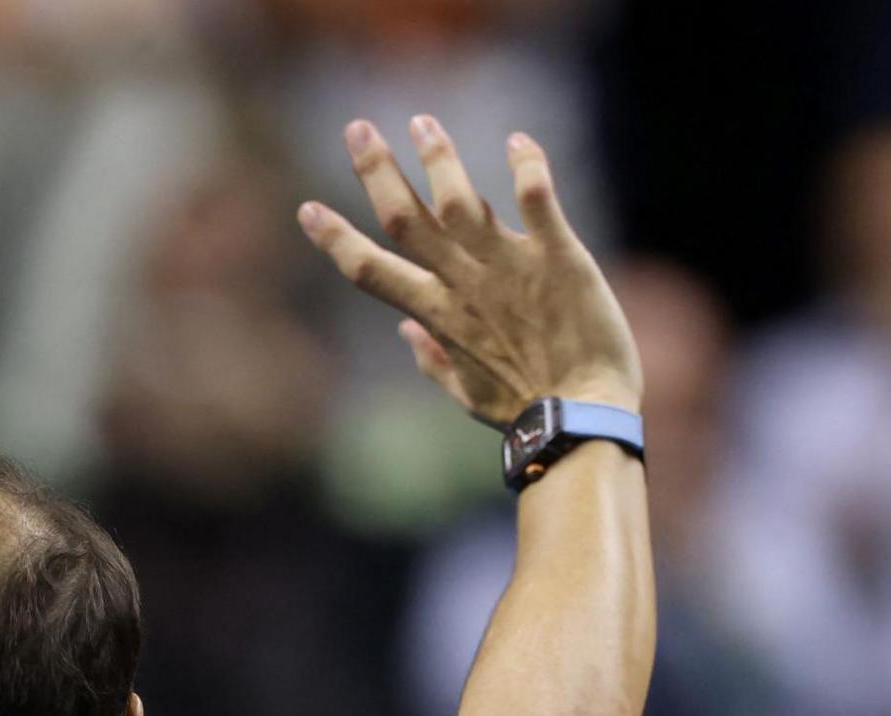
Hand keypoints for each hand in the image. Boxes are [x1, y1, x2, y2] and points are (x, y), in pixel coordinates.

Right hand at [298, 117, 639, 425]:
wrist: (582, 418)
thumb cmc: (524, 410)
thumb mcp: (467, 393)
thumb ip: (432, 359)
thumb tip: (404, 334)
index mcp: (437, 315)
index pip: (370, 271)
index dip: (336, 239)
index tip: (308, 208)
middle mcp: (464, 284)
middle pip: (406, 219)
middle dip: (377, 171)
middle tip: (358, 129)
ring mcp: (509, 269)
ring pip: (461, 201)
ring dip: (438, 158)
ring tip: (422, 122)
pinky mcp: (558, 259)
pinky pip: (539, 202)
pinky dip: (527, 168)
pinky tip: (517, 141)